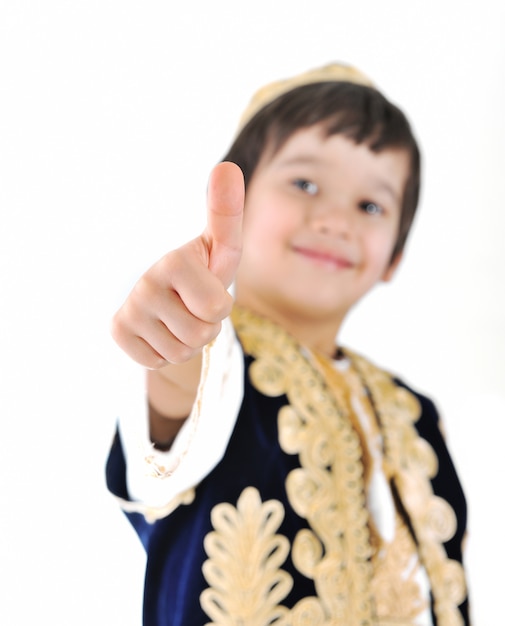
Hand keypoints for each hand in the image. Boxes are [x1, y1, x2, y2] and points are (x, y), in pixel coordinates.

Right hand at [111, 162, 243, 367]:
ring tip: (179, 317)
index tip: (207, 285)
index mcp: (174, 261)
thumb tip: (227, 165)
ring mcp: (129, 309)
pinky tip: (160, 330)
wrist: (169, 297)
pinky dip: (166, 352)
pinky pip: (158, 361)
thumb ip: (227, 212)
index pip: (217, 309)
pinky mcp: (118, 331)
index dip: (220, 305)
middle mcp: (145, 283)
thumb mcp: (222, 247)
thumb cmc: (203, 271)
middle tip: (195, 306)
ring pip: (181, 352)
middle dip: (206, 327)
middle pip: (201, 334)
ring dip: (188, 341)